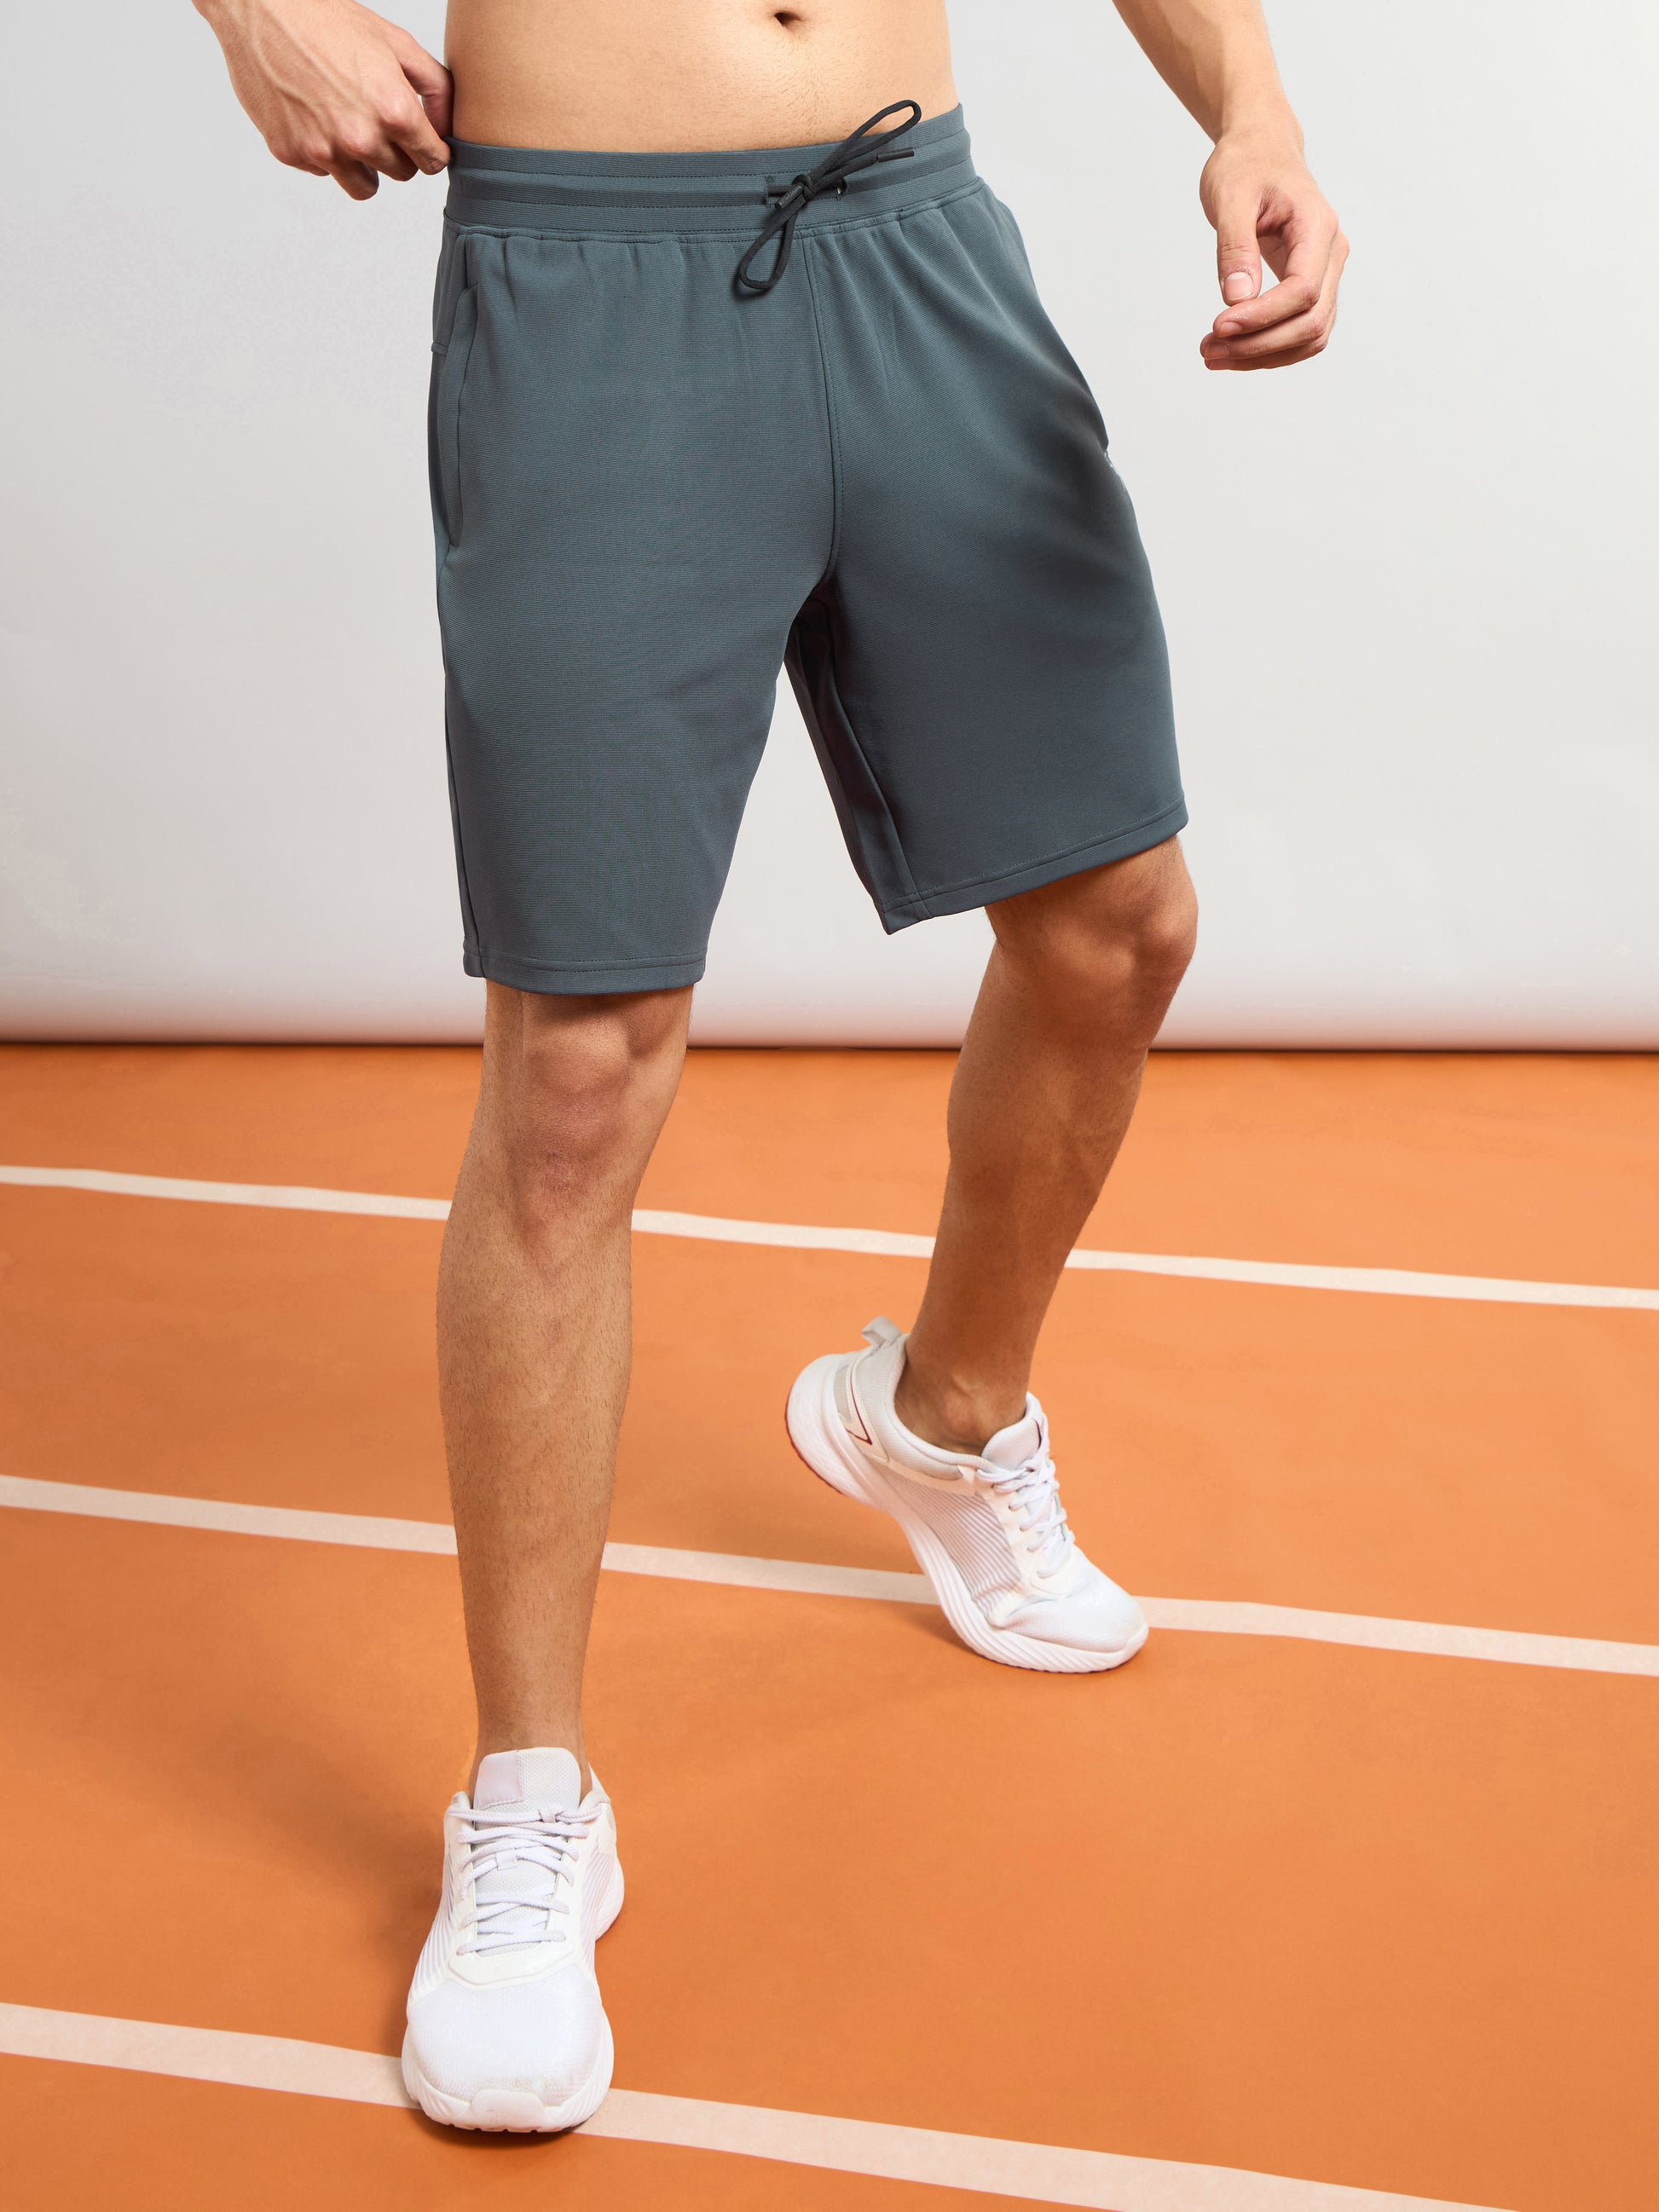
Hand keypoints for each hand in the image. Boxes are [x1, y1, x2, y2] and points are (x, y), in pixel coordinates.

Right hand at [197, 0, 451, 199]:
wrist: (259, 10)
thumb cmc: (324, 19)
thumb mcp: (395, 42)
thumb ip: (435, 86)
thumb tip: (447, 127)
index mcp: (393, 111)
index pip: (433, 161)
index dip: (430, 149)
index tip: (422, 141)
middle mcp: (360, 138)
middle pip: (401, 174)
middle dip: (397, 152)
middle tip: (378, 118)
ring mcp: (324, 151)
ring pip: (364, 186)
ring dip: (364, 164)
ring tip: (349, 123)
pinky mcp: (292, 154)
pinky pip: (324, 171)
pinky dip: (324, 151)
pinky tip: (314, 113)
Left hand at [1197, 129, 1347, 369]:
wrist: (1261, 151)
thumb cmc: (1246, 165)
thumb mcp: (1231, 197)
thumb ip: (1236, 246)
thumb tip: (1237, 298)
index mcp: (1318, 227)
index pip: (1303, 290)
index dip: (1262, 317)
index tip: (1218, 325)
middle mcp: (1332, 253)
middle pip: (1311, 323)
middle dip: (1259, 345)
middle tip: (1208, 349)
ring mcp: (1326, 273)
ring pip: (1310, 336)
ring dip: (1263, 355)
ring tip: (1213, 353)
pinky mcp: (1311, 287)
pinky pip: (1300, 332)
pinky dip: (1268, 349)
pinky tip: (1232, 348)